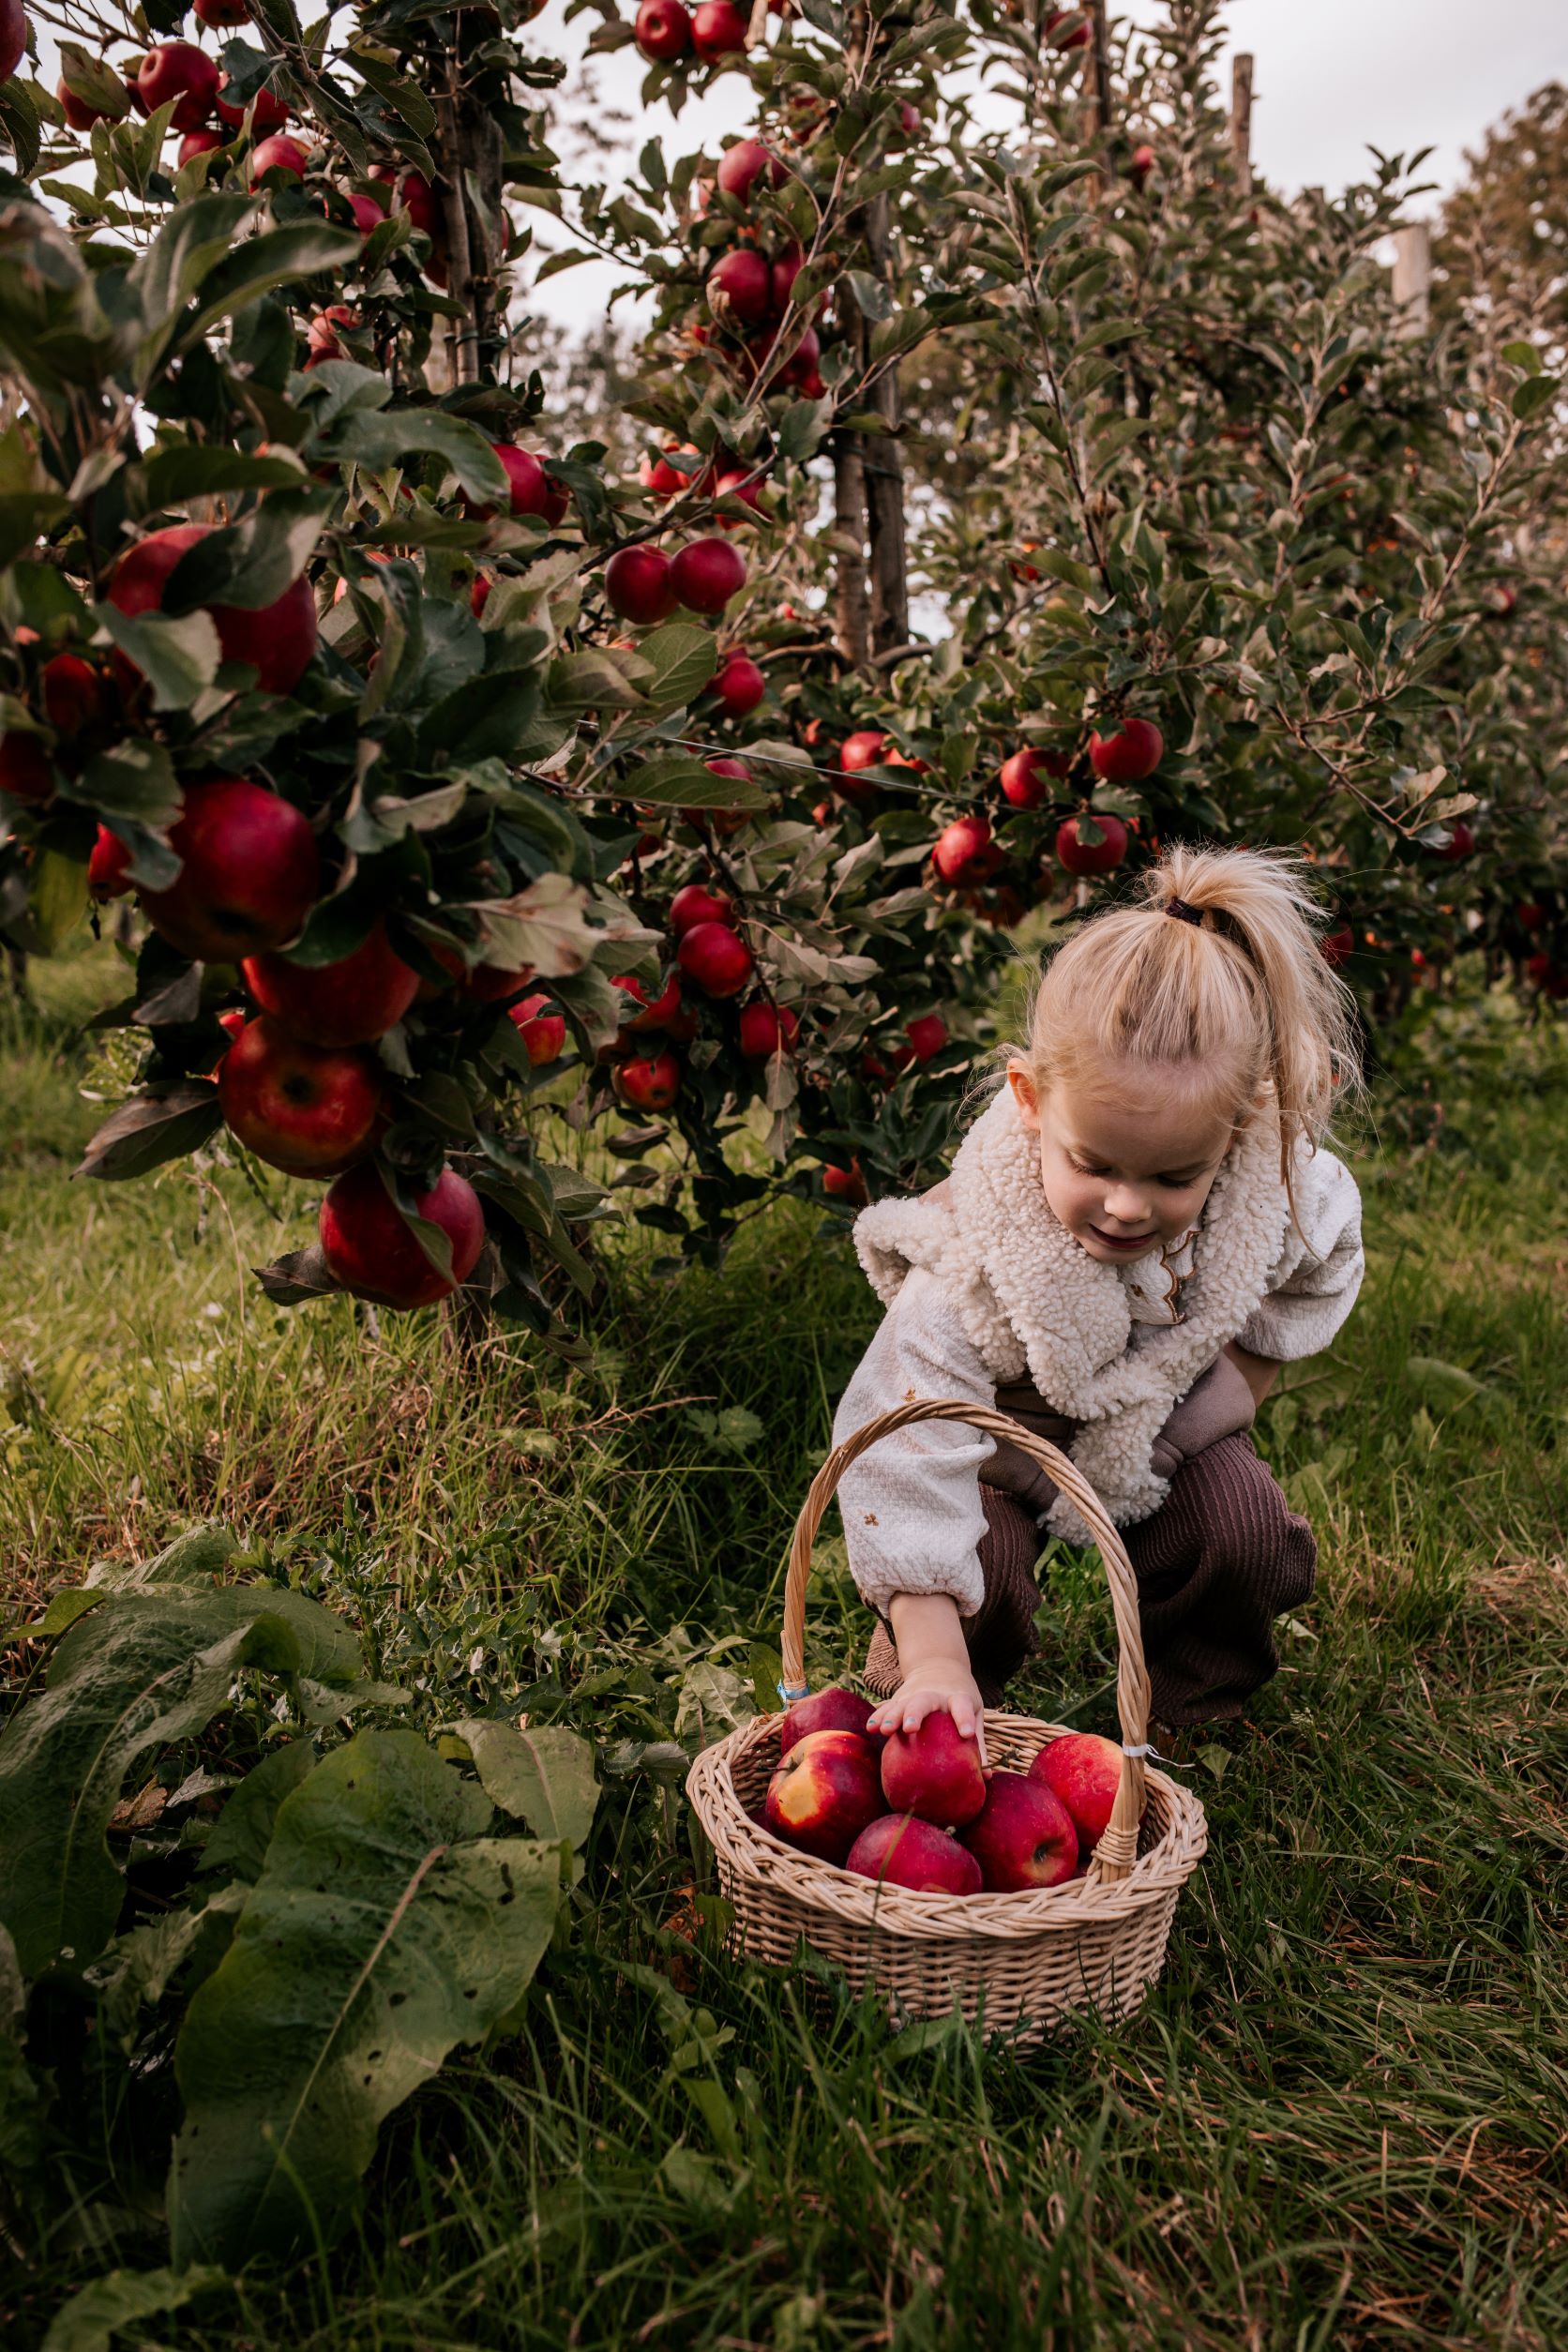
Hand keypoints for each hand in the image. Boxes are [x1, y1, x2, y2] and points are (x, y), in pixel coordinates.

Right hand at [868, 1666, 988, 1761]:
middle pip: (923, 1702)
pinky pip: (888, 1706)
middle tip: (910, 1728)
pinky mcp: (900, 1697)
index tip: (966, 1733)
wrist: (939, 1664)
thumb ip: (979, 1742)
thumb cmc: (960, 1697)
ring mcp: (914, 1693)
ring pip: (901, 1703)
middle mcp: (935, 1694)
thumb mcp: (974, 1711)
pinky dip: (879, 1716)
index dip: (964, 1719)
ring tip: (883, 1730)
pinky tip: (870, 1727)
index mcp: (958, 1696)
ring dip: (892, 1716)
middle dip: (915, 1714)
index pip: (962, 1706)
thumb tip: (986, 1778)